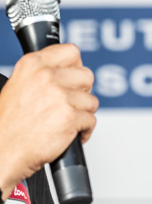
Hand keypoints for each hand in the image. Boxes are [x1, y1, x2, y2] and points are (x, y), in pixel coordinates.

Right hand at [0, 46, 97, 195]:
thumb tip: (65, 72)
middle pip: (86, 76)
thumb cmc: (8, 125)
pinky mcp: (70, 117)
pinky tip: (70, 134)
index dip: (75, 67)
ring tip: (67, 122)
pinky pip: (91, 120)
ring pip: (91, 100)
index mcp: (32, 64)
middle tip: (70, 104)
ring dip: (83, 113)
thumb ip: (41, 75)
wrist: (3, 151)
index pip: (71, 52)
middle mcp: (46, 77)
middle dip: (81, 92)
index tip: (73, 78)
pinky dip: (84, 131)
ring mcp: (59, 96)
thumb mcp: (18, 86)